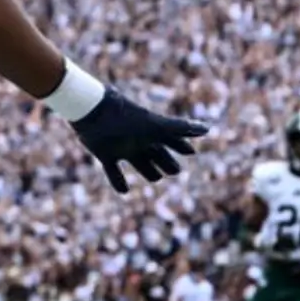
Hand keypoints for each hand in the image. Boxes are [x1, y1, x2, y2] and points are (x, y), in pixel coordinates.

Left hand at [69, 90, 208, 194]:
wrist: (92, 109)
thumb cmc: (125, 117)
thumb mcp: (155, 127)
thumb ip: (180, 129)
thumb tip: (207, 129)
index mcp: (151, 131)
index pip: (171, 140)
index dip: (181, 145)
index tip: (190, 151)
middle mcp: (138, 139)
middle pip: (157, 154)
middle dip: (166, 161)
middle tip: (175, 171)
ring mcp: (121, 146)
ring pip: (139, 162)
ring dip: (148, 170)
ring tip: (156, 178)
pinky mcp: (104, 153)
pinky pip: (113, 170)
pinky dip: (118, 181)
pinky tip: (124, 191)